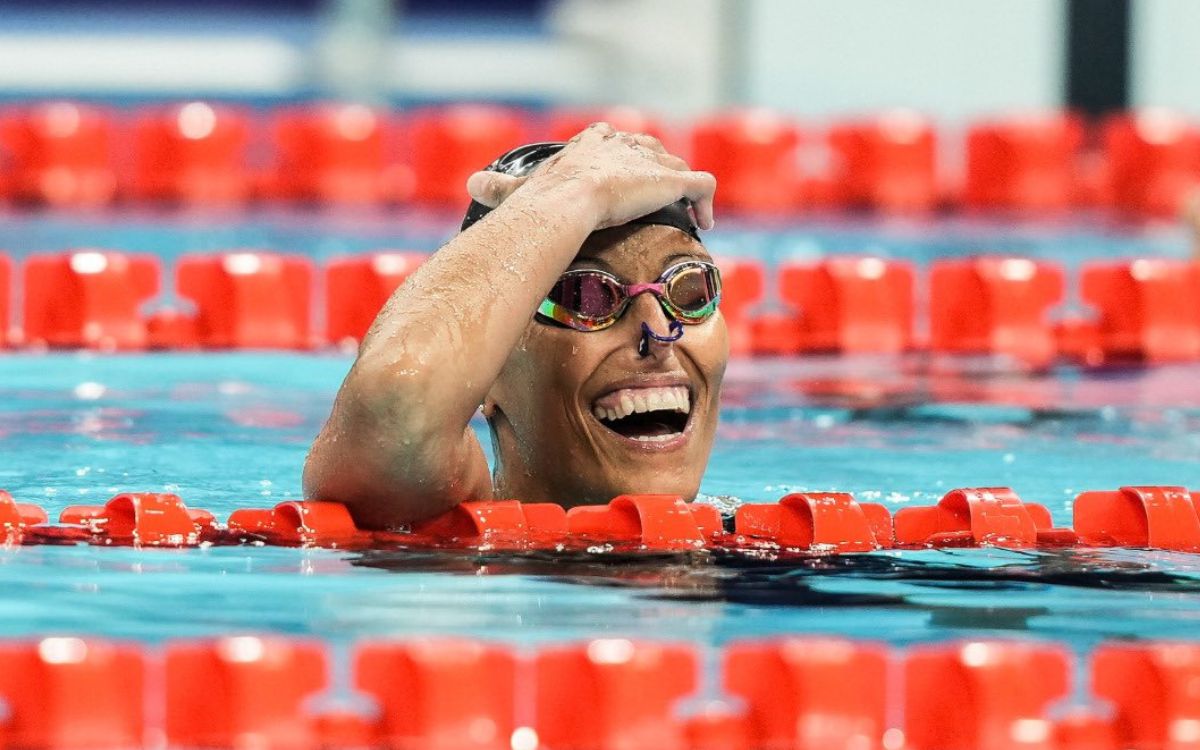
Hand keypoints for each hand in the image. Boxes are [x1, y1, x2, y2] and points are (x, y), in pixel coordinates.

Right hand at [465, 123, 715, 229]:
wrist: (571, 198)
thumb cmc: (545, 197)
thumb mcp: (520, 190)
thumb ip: (499, 189)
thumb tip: (470, 186)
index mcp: (593, 144)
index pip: (610, 137)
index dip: (619, 155)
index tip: (620, 178)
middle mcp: (625, 145)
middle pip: (649, 149)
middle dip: (656, 171)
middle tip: (657, 200)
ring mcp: (652, 162)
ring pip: (676, 166)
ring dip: (681, 189)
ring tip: (685, 215)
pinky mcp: (673, 179)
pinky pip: (703, 186)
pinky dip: (707, 204)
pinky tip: (705, 224)